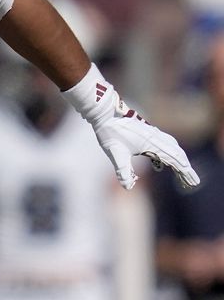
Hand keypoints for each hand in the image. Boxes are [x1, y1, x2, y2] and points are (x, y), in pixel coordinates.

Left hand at [63, 65, 197, 189]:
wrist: (106, 112)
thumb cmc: (110, 132)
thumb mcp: (115, 153)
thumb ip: (123, 170)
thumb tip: (128, 187)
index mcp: (153, 144)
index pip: (176, 160)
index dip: (186, 172)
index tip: (194, 183)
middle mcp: (157, 138)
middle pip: (178, 155)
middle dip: (186, 169)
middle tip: (192, 183)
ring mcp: (153, 134)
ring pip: (172, 149)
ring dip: (179, 161)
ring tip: (181, 174)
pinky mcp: (147, 132)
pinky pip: (164, 144)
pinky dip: (168, 154)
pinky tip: (159, 164)